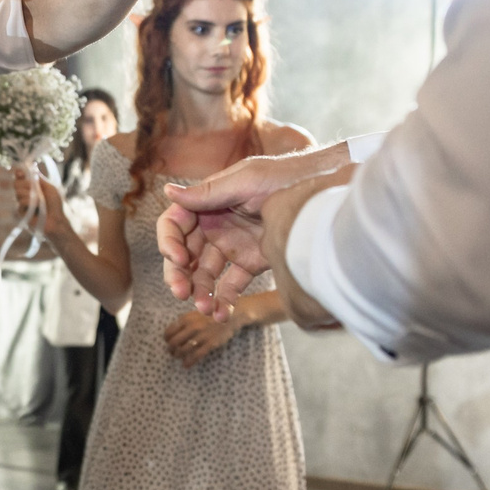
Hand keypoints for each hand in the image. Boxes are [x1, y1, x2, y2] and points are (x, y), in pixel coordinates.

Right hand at [13, 166, 66, 236]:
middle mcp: (25, 194)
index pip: (20, 178)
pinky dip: (29, 202)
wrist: (56, 220)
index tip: (21, 172)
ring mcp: (22, 204)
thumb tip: (33, 166)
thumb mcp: (49, 188)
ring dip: (29, 193)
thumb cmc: (55, 205)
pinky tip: (36, 206)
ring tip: (39, 200)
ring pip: (17, 191)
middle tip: (32, 186)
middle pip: (16, 183)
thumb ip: (39, 179)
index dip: (19, 173)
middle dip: (24, 182)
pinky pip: (21, 202)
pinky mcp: (21, 212)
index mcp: (31, 187)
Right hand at [162, 146, 355, 323]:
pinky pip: (231, 285)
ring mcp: (231, 246)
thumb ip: (208, 192)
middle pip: (185, 254)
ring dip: (200, 293)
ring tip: (206, 310)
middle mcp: (213, 226)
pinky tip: (223, 313)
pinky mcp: (250, 263)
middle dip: (179, 275)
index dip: (169, 242)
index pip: (174, 224)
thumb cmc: (284, 176)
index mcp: (206, 203)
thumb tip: (168, 192)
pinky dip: (225, 301)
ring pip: (205, 275)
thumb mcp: (246, 180)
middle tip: (181, 293)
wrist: (321, 192)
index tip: (178, 259)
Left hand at [165, 306, 242, 367]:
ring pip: (183, 350)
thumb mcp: (196, 313)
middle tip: (171, 351)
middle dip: (170, 349)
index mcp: (187, 318)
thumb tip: (172, 331)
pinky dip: (188, 362)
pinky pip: (196, 356)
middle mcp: (192, 327)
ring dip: (178, 355)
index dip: (166, 338)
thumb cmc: (212, 314)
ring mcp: (201, 336)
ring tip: (177, 357)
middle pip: (174, 342)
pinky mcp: (210, 344)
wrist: (232, 315)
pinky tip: (186, 365)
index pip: (170, 331)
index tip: (167, 341)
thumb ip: (184, 321)